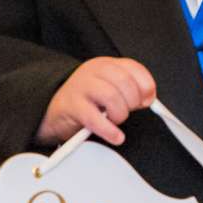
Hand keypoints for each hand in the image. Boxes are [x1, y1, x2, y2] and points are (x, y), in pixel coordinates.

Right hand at [41, 57, 155, 145]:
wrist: (54, 111)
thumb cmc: (87, 102)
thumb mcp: (109, 89)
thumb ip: (129, 89)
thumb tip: (148, 99)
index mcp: (106, 65)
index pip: (133, 68)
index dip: (145, 86)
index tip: (146, 101)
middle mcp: (93, 71)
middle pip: (124, 81)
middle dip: (133, 101)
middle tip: (127, 112)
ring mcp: (80, 87)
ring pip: (111, 96)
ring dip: (120, 114)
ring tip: (116, 121)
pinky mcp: (71, 106)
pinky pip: (94, 118)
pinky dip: (109, 130)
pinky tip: (116, 137)